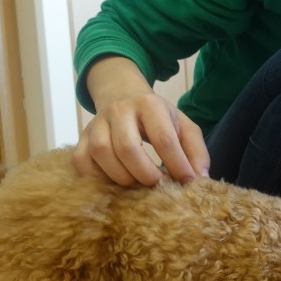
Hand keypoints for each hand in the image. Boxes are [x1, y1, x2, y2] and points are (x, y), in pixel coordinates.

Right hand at [73, 56, 210, 185]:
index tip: (186, 183)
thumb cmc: (158, 118)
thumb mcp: (183, 126)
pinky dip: (97, 177)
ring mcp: (96, 123)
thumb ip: (195, 151)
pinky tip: (114, 182)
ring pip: (102, 153)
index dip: (177, 165)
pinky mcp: (81, 137)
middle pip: (128, 147)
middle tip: (159, 184)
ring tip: (138, 184)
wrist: (122, 95)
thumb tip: (199, 179)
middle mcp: (119, 110)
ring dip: (122, 177)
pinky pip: (81, 161)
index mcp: (149, 105)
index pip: (164, 138)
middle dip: (146, 174)